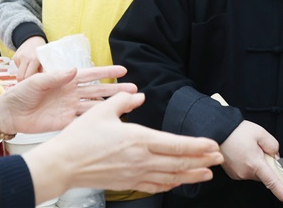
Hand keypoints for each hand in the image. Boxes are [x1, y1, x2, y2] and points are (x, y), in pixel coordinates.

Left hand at [0, 65, 136, 135]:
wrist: (10, 114)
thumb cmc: (20, 93)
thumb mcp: (36, 81)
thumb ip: (55, 76)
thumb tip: (74, 69)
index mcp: (66, 79)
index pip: (91, 74)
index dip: (107, 71)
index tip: (123, 69)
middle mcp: (72, 93)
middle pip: (99, 91)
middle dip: (116, 89)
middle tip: (134, 89)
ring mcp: (70, 108)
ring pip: (95, 106)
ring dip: (111, 105)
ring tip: (129, 104)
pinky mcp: (65, 122)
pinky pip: (84, 121)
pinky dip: (96, 121)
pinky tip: (110, 122)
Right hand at [13, 36, 45, 80]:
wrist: (33, 38)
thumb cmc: (41, 51)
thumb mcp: (44, 60)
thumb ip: (42, 70)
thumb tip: (40, 82)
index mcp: (34, 59)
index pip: (28, 77)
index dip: (29, 83)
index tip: (32, 86)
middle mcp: (25, 58)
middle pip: (20, 77)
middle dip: (23, 82)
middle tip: (27, 84)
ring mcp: (18, 57)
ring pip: (17, 73)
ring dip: (22, 74)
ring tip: (28, 71)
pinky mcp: (14, 57)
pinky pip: (16, 67)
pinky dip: (21, 68)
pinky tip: (25, 64)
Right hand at [22, 92, 222, 203]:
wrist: (64, 164)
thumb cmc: (80, 137)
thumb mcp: (102, 111)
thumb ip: (123, 101)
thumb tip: (139, 96)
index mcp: (138, 139)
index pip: (176, 144)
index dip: (197, 145)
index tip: (213, 145)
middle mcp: (141, 159)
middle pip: (179, 162)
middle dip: (202, 160)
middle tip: (219, 159)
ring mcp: (136, 174)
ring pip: (171, 177)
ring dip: (191, 175)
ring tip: (207, 174)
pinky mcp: (128, 183)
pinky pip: (156, 186)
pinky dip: (171, 184)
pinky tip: (178, 182)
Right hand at [219, 120, 282, 205]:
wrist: (218, 131)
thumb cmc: (236, 131)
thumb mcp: (260, 133)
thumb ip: (273, 145)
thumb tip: (276, 156)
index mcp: (255, 163)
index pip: (273, 182)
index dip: (282, 193)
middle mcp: (246, 172)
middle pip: (264, 176)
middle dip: (267, 165)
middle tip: (260, 150)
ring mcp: (238, 174)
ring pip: (255, 173)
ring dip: (256, 164)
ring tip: (248, 149)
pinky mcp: (233, 173)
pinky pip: (246, 172)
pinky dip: (248, 164)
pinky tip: (242, 153)